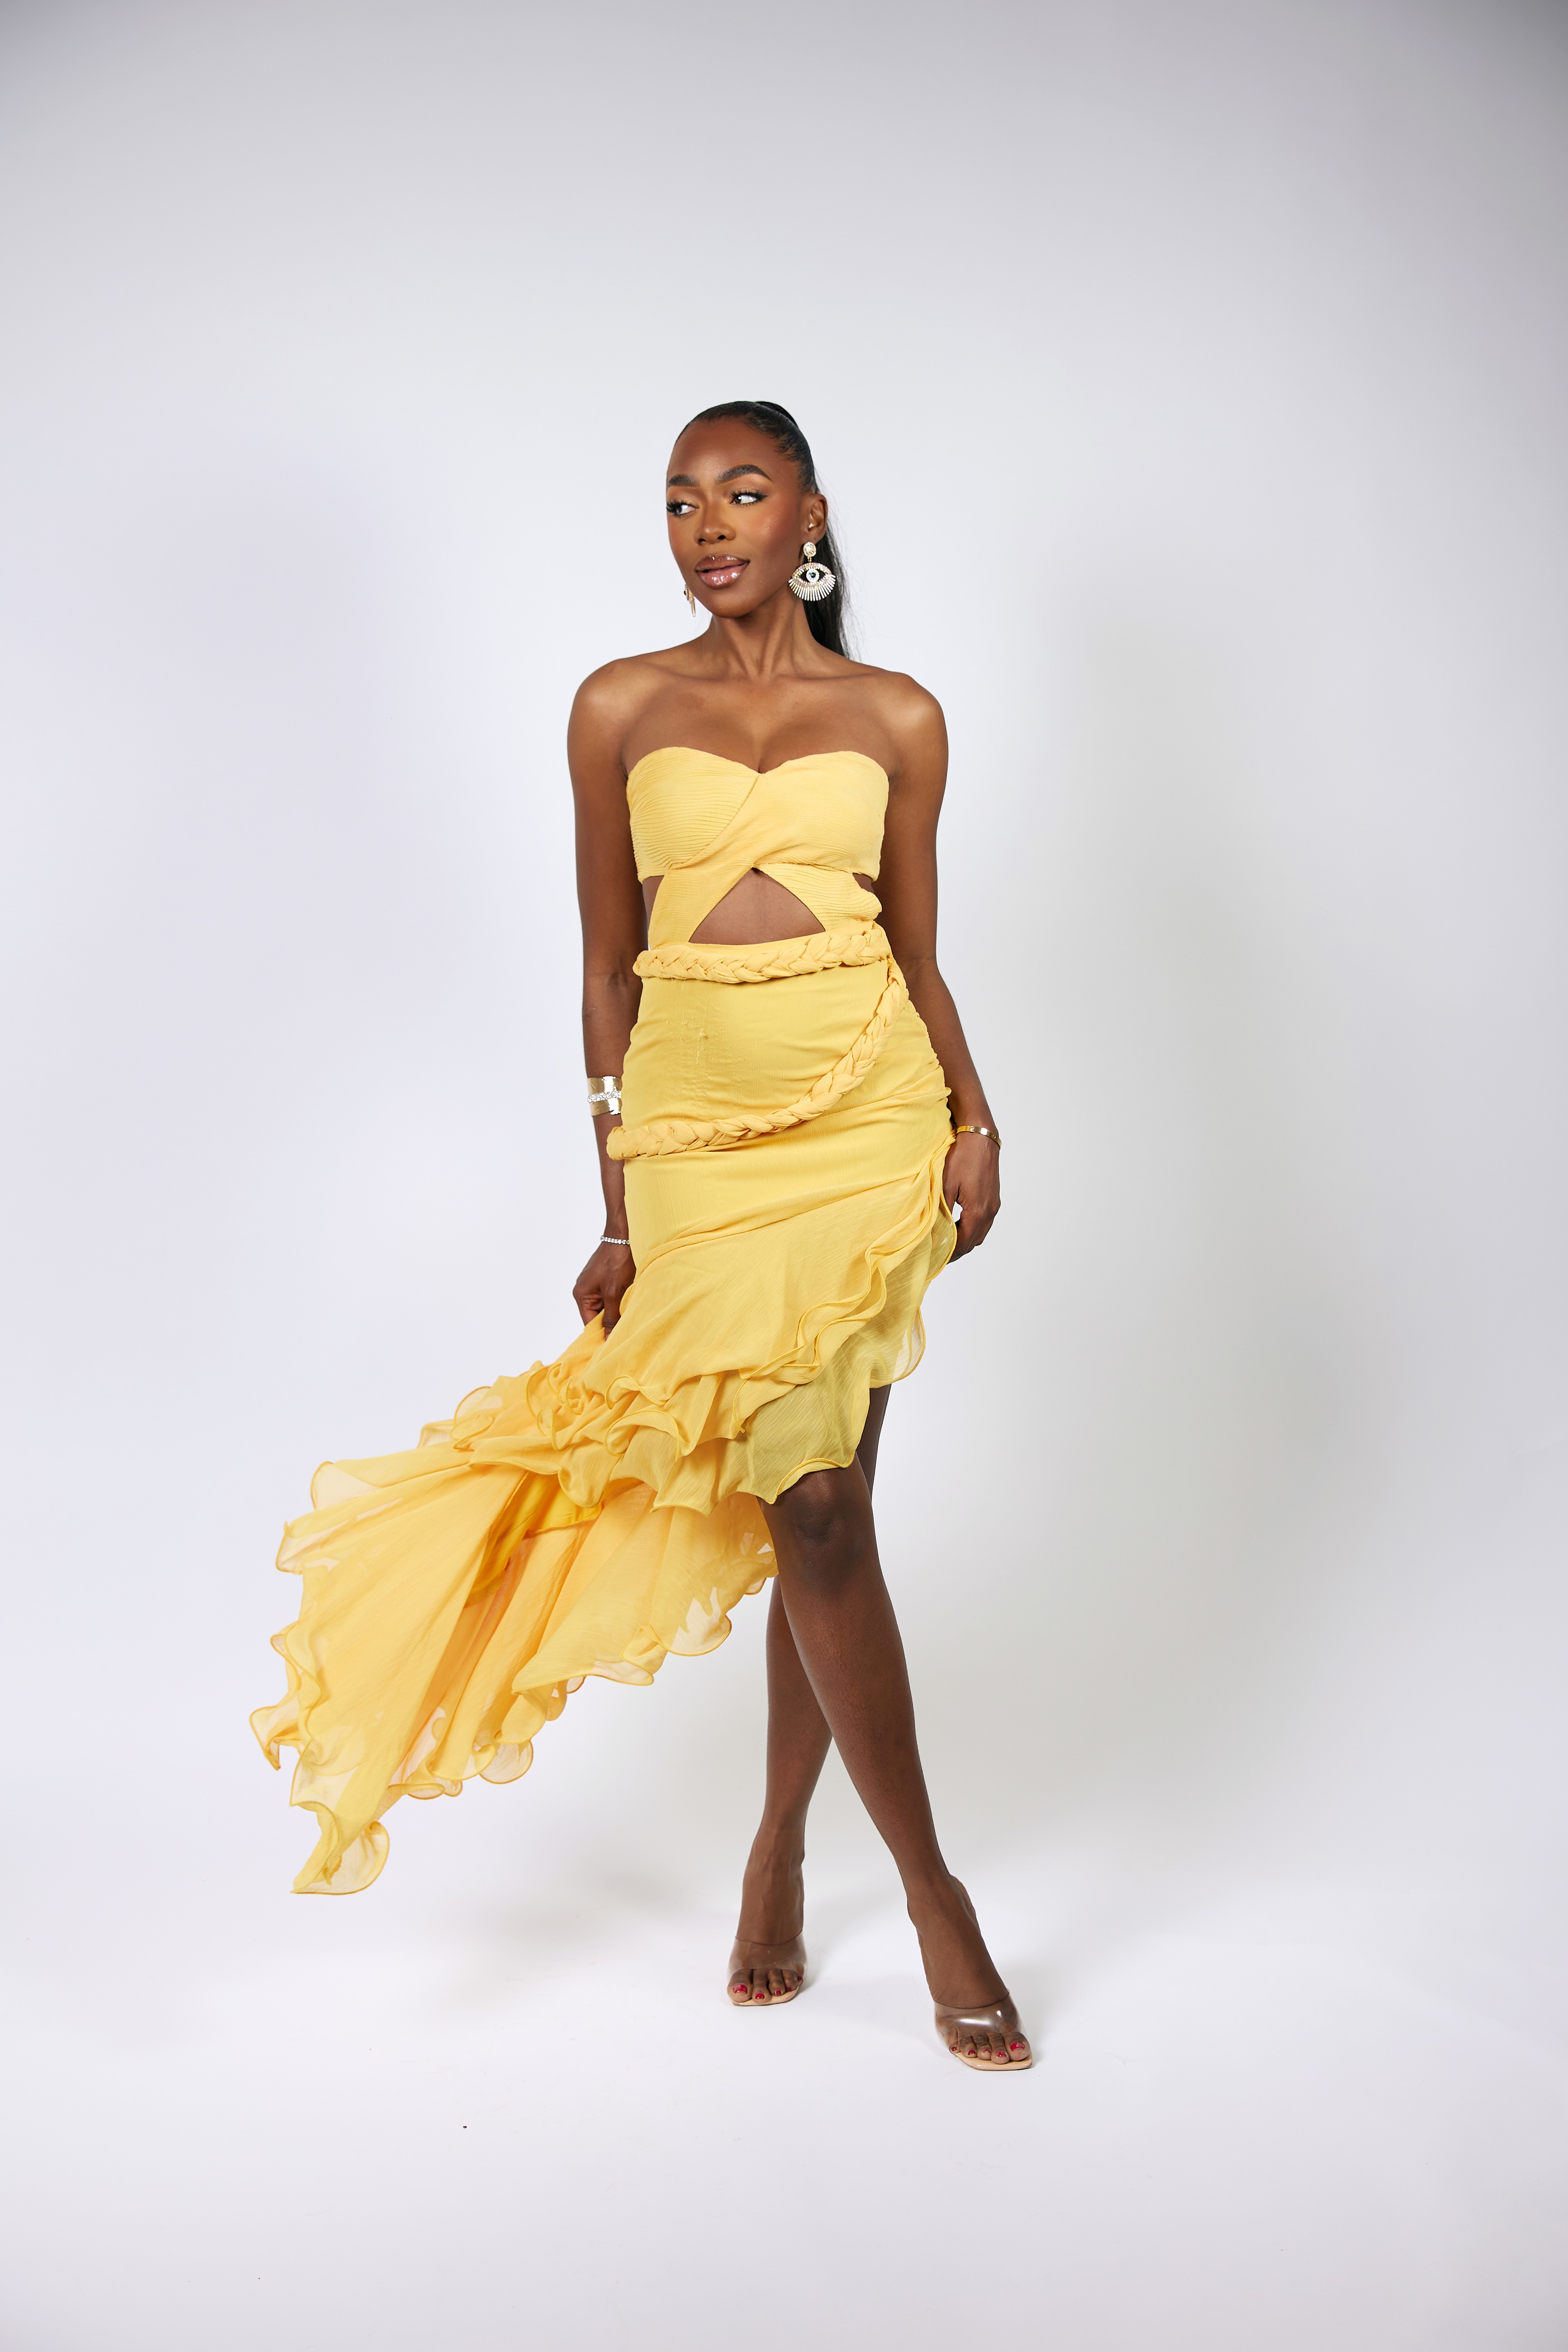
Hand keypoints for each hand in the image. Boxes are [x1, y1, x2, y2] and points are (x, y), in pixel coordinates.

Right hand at [573, 1238, 636, 1332]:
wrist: (626, 1234)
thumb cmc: (617, 1260)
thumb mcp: (614, 1292)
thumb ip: (611, 1317)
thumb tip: (608, 1340)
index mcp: (581, 1295)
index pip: (590, 1324)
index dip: (602, 1335)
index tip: (616, 1345)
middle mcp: (586, 1291)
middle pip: (599, 1317)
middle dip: (613, 1322)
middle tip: (628, 1331)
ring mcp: (596, 1285)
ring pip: (608, 1307)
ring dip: (619, 1311)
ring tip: (632, 1315)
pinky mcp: (607, 1279)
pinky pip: (613, 1297)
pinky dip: (622, 1301)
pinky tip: (633, 1302)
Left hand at [942, 1132, 999, 1259]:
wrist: (980, 1138)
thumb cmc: (962, 1158)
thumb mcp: (945, 1185)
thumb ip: (941, 1212)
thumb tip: (935, 1232)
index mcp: (977, 1212)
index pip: (963, 1243)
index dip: (949, 1253)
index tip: (936, 1258)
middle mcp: (989, 1212)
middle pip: (973, 1242)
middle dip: (957, 1250)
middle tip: (939, 1254)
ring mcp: (994, 1205)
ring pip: (980, 1233)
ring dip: (965, 1240)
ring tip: (947, 1241)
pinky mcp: (994, 1198)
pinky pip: (984, 1222)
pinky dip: (972, 1229)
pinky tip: (959, 1225)